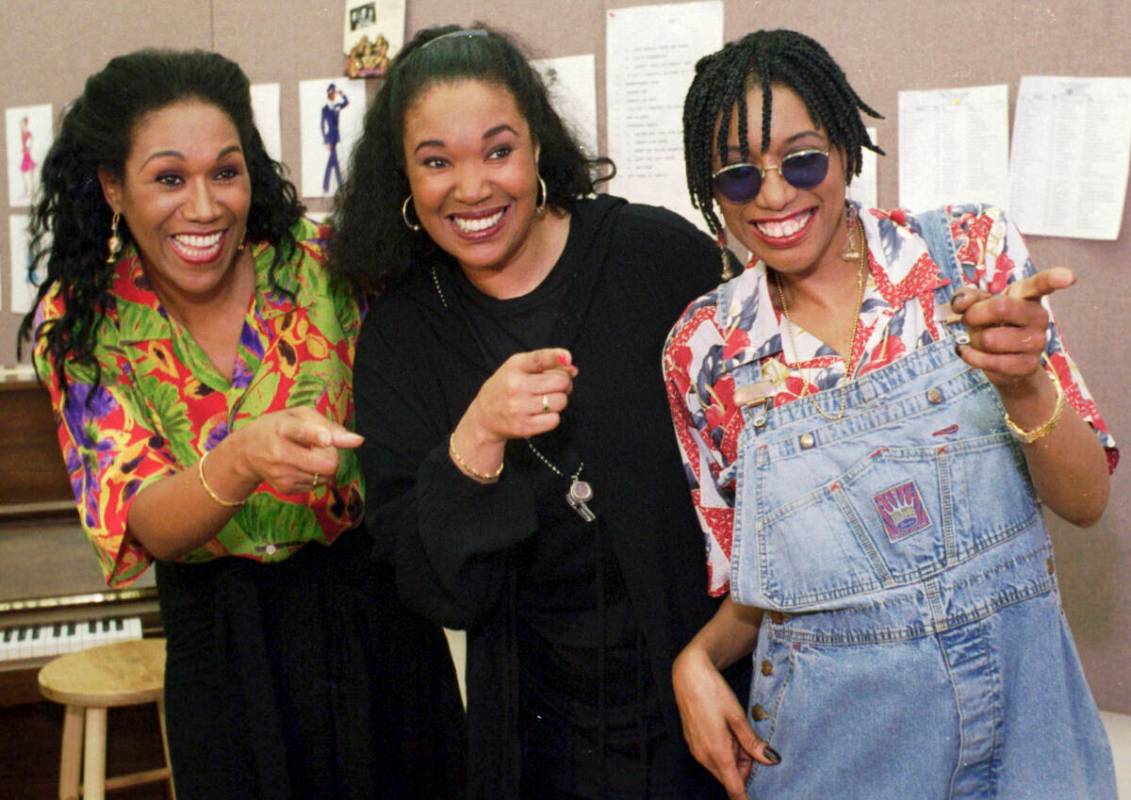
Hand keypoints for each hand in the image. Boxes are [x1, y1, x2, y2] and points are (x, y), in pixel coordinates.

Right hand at [233, 406, 362, 494]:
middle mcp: (280, 453)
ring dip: (324, 467)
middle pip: (327, 464)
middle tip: (322, 448)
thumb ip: (330, 426)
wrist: (247, 452)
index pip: (301, 432)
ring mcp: (281, 474)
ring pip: (325, 477)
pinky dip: (315, 476)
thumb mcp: (300, 416)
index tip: (326, 439)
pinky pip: (316, 485)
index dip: (316, 436)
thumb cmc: (280, 427)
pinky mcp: (285, 489)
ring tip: (306, 455)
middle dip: (333, 457)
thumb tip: (358, 441)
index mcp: (283, 428)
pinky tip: (300, 466)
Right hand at [464, 348, 578, 443]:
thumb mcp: (520, 369)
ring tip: (547, 401)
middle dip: (564, 384)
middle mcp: (516, 385)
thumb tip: (573, 370)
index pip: (538, 359)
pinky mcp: (523, 426)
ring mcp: (518, 407)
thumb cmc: (507, 388)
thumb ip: (547, 365)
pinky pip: (554, 420)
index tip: (567, 357)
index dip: (555, 357)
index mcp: (515, 366)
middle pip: (560, 382)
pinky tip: (541, 414)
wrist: (484, 417)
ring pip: (560, 402)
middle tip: (556, 387)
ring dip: (559, 401)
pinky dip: (552, 417)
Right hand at [673, 644, 778, 799]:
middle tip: (751, 742)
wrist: (688, 674)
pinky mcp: (693, 743)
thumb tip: (770, 760)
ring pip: (721, 766)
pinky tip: (727, 730)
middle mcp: (704, 756)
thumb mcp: (737, 716)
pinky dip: (724, 750)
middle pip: (730, 776)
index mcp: (717, 751)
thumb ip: (752, 742)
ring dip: (734, 757)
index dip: (745, 797)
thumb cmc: (713, 692)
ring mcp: (696, 750)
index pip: (734, 788)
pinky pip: (712, 756)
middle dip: (744, 767)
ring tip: (737, 730)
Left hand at [950, 267, 1074, 391]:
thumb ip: (966, 297)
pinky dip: (972, 357)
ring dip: (973, 340)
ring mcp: (1037, 342)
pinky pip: (990, 362)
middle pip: (1001, 307)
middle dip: (974, 314)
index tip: (1069, 277)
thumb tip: (960, 303)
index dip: (1055, 278)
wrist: (1003, 362)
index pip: (1042, 284)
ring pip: (990, 339)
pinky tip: (972, 354)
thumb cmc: (990, 324)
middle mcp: (1039, 316)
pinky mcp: (1028, 365)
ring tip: (979, 340)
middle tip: (970, 319)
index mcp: (1028, 295)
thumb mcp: (976, 305)